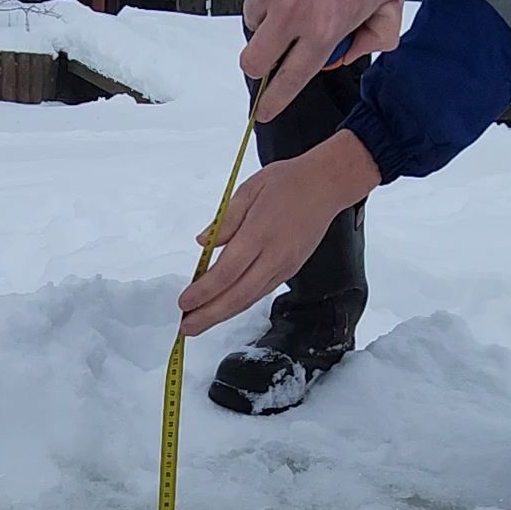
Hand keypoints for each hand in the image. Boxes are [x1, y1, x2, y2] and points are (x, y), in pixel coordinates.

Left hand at [178, 130, 381, 335]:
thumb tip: (203, 242)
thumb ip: (225, 220)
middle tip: (186, 327)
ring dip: (223, 314)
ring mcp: (285, 266)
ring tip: (199, 323)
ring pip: (250, 299)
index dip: (203, 291)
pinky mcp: (291, 270)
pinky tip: (224, 308)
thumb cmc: (287, 182)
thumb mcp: (248, 190)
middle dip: (209, 315)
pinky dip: (240, 304)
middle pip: (238, 295)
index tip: (183, 302)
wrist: (326, 185)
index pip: (226, 272)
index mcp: (259, 233)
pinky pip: (261, 292)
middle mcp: (274, 256)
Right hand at [241, 0, 402, 122]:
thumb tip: (346, 57)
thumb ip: (379, 35)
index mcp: (325, 27)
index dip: (275, 100)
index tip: (263, 112)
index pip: (294, 78)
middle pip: (254, 63)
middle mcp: (291, 14)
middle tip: (265, 57)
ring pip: (253, 23)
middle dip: (257, 67)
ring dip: (269, 16)